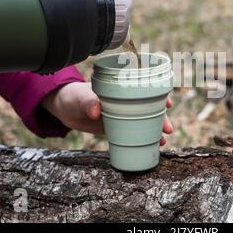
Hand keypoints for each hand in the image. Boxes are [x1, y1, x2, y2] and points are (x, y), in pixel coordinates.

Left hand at [41, 82, 173, 144]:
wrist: (65, 109)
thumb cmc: (74, 96)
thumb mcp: (81, 97)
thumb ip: (88, 102)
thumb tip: (97, 111)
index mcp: (122, 87)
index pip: (146, 88)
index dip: (160, 94)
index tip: (167, 102)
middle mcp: (126, 100)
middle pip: (150, 107)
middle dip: (162, 117)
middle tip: (168, 128)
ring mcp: (123, 114)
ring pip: (146, 120)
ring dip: (156, 129)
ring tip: (162, 140)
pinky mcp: (118, 126)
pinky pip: (134, 132)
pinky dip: (144, 138)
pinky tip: (152, 146)